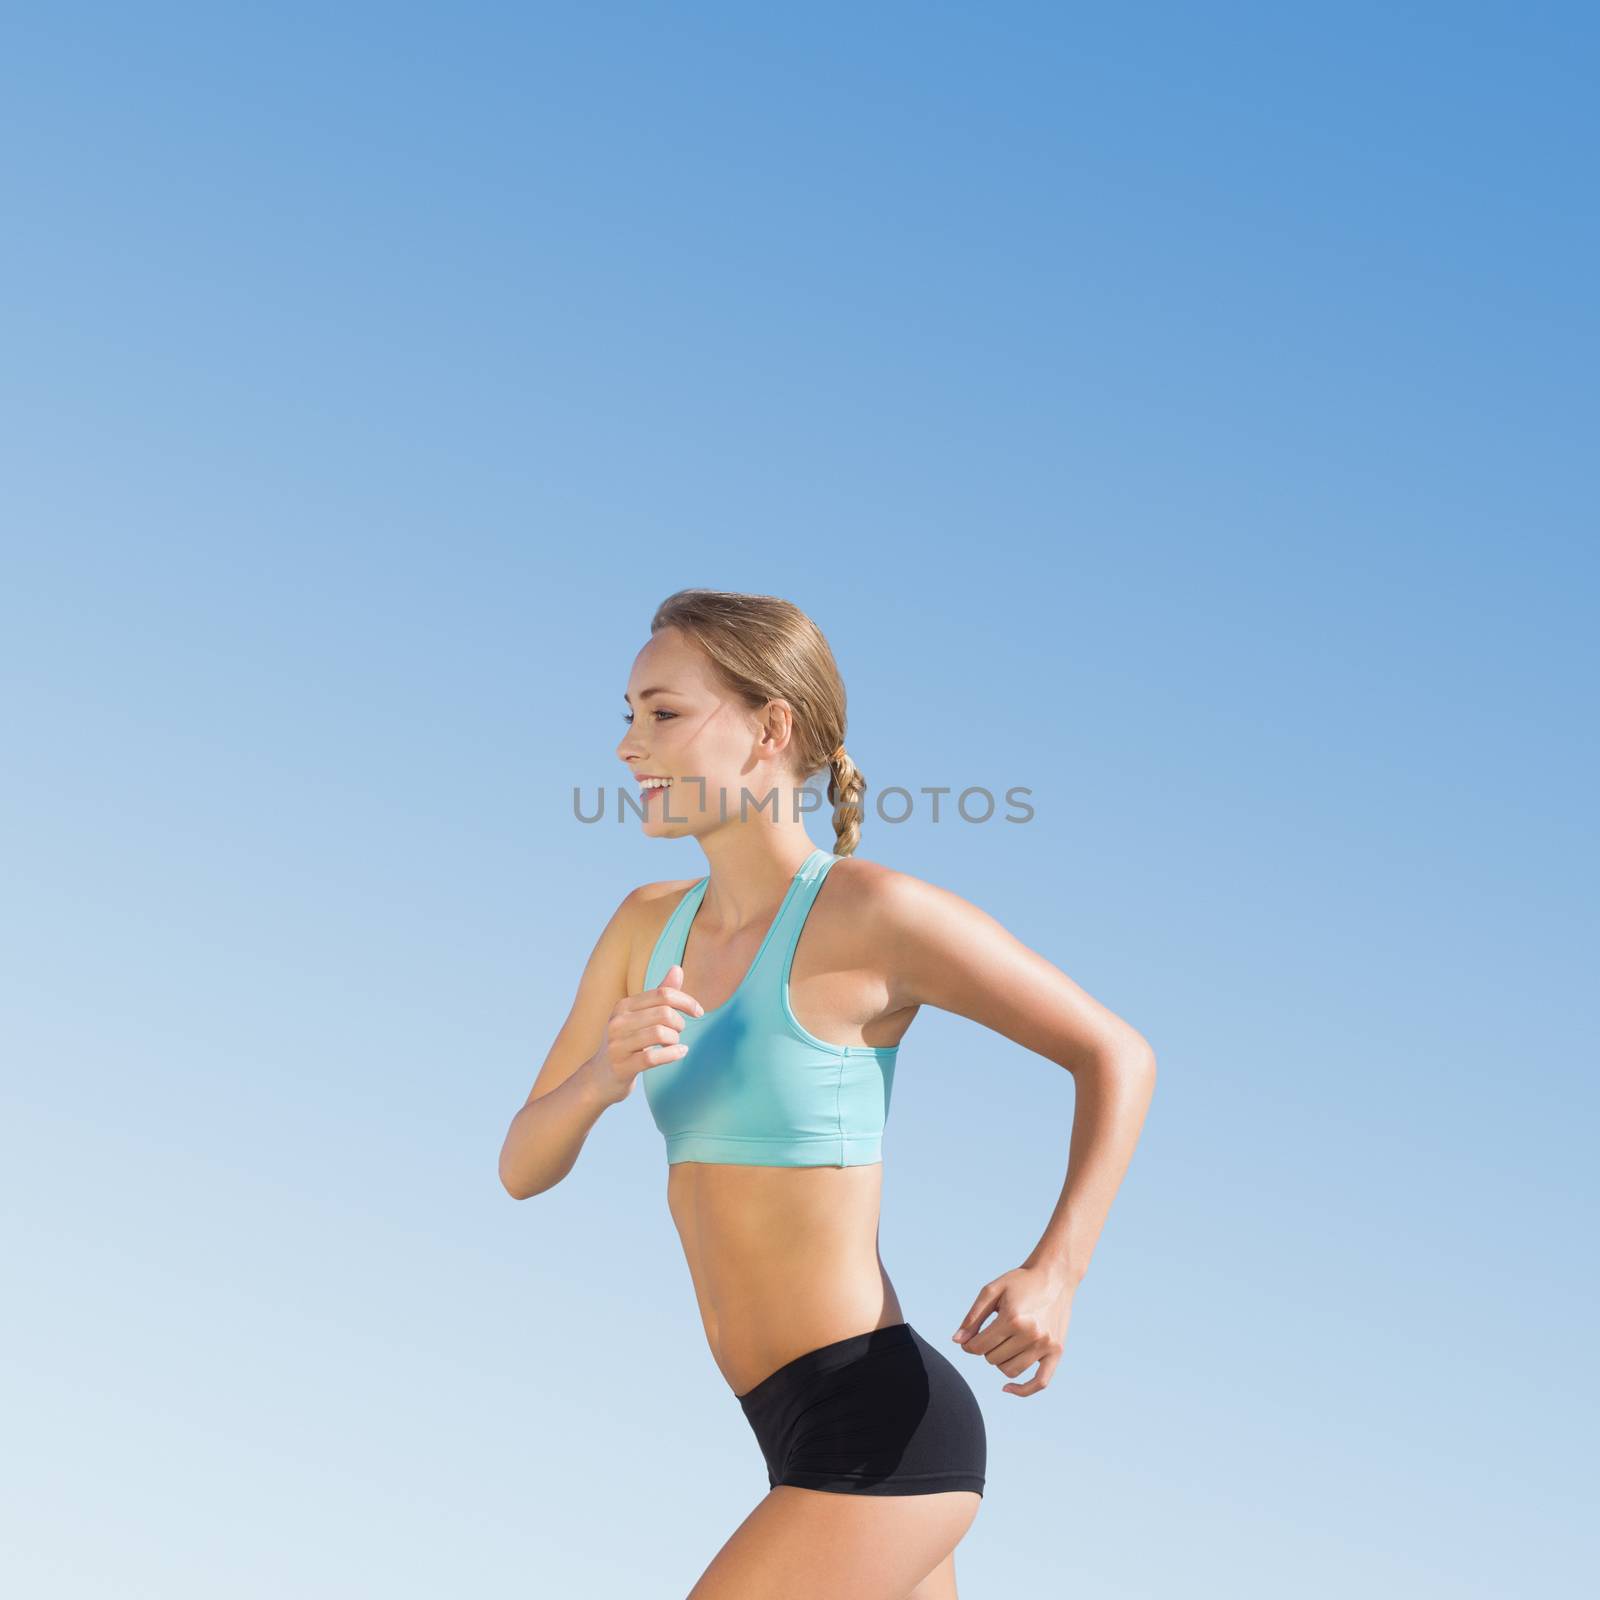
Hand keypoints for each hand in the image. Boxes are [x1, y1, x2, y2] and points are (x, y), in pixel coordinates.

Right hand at [592, 962, 703, 1101]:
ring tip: (675, 1043)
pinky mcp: (621, 1067)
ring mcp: (617, 1045)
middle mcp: (618, 1022)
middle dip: (679, 1023)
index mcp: (623, 1006)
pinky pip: (653, 1058)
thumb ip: (660, 994)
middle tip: (679, 1031)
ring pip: (660, 1034)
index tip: (698, 1012)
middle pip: (664, 1013)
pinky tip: (680, 1053)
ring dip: (675, 1040)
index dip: (686, 1001)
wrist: (599, 1078)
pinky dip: (673, 1055)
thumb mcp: (639, 1016)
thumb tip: (677, 968)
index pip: (662, 993)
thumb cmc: (625, 1043)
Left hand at [949, 1263, 1075, 1396]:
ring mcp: (1045, 1344)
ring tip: (1003, 1344)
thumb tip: (957, 1341)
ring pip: (1011, 1371)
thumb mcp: (992, 1291)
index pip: (979, 1347)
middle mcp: (1031, 1334)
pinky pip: (1040, 1382)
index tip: (969, 1339)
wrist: (1055, 1276)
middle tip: (993, 1332)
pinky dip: (1022, 1390)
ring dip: (1000, 1362)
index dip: (969, 1345)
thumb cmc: (1020, 1282)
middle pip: (993, 1359)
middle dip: (986, 1349)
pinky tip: (1006, 1388)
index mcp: (1012, 1318)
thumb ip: (973, 1317)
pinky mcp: (1057, 1352)